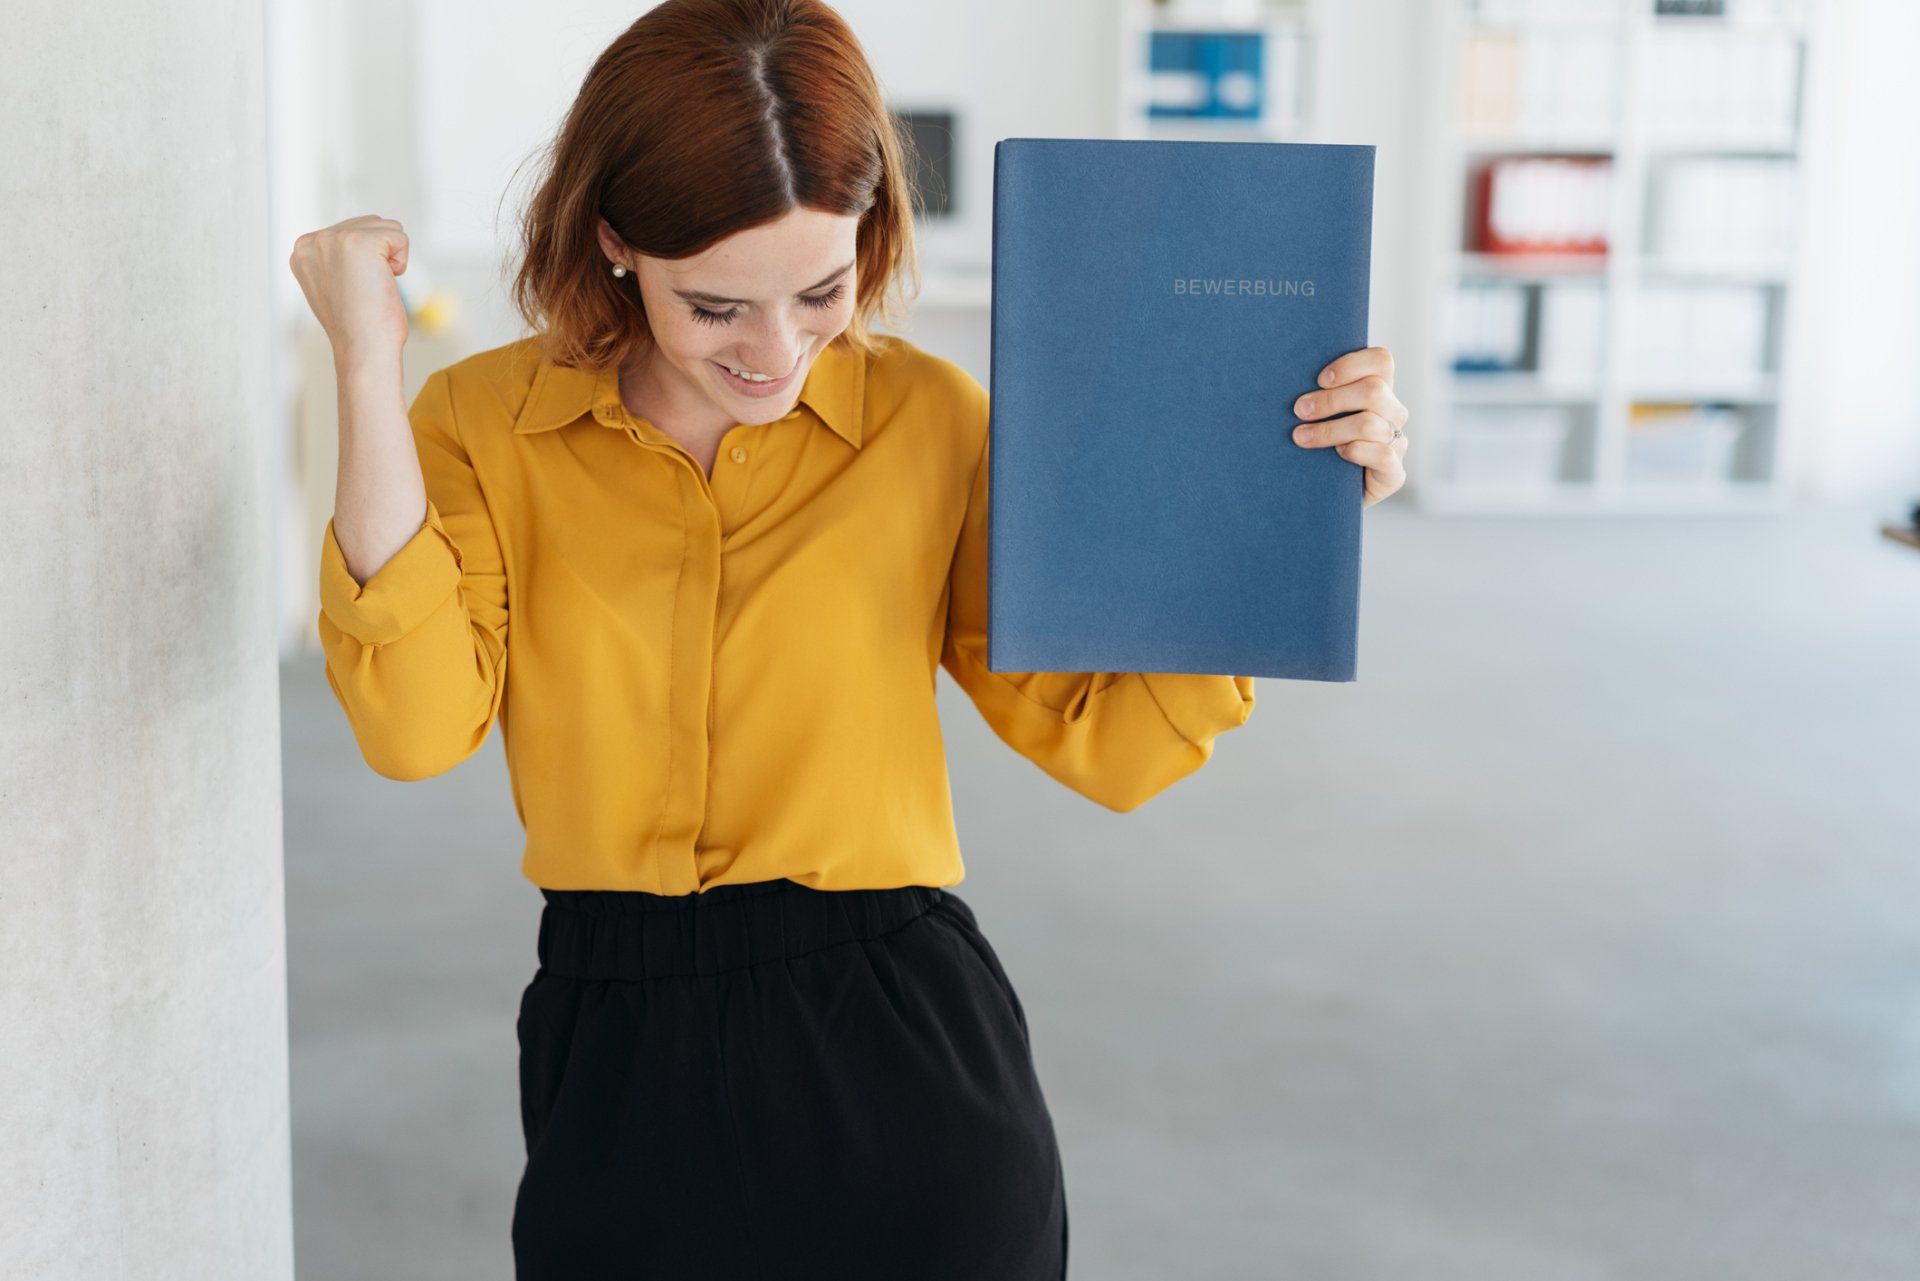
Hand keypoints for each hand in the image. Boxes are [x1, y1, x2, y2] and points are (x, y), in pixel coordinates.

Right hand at [288, 214, 412, 362]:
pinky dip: (402, 262)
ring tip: (373, 287)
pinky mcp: (358, 242)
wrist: (363, 350)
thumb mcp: (335, 285)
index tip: (353, 289)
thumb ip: (338, 260)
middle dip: (381, 256)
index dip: (367, 261)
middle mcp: (313, 240)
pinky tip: (384, 283)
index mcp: (304, 250)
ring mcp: (333, 238)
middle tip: (366, 290)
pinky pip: (400, 237)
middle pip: (371, 223)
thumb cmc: (358, 327)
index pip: (353, 230)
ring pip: (387, 226)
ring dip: (392, 258)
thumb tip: (358, 251)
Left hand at [1290, 346, 1409, 507]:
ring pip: (1371, 423)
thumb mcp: (1316, 416)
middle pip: (1374, 390)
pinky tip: (1336, 455)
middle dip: (1331, 399)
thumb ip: (1316, 394)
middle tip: (1299, 410)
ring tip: (1301, 437)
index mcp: (1378, 391)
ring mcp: (1397, 443)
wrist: (1322, 497)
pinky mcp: (1394, 474)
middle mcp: (1392, 413)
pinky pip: (1381, 453)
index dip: (1352, 365)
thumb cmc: (1314, 447)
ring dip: (1330, 429)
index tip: (1320, 379)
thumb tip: (1287, 376)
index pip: (1381, 361)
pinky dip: (1355, 451)